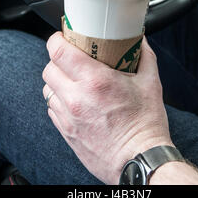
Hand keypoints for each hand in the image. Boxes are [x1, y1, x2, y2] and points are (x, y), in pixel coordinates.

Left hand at [42, 33, 172, 184]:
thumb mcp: (151, 82)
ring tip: (72, 79)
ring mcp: (68, 116)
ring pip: (47, 88)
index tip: (63, 36)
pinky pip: (51, 108)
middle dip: (57, 59)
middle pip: (49, 68)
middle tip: (71, 57)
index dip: (57, 39)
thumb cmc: (145, 124)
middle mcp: (76, 97)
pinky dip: (58, 100)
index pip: (59, 51)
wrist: (140, 161)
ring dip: (57, 80)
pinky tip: (74, 99)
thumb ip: (144, 56)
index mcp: (95, 81)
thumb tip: (140, 40)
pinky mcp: (66, 132)